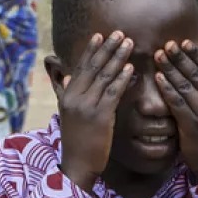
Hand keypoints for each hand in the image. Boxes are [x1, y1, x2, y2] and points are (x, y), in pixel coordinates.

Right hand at [57, 32, 134, 192]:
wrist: (77, 164)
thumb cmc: (76, 140)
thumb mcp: (68, 114)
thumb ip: (67, 94)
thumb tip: (66, 78)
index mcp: (67, 95)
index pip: (80, 67)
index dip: (91, 50)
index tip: (101, 35)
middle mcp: (74, 97)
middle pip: (93, 67)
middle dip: (107, 48)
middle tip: (120, 33)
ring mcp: (86, 106)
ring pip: (104, 76)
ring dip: (117, 58)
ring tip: (128, 44)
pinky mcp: (100, 117)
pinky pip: (112, 93)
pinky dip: (122, 79)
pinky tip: (130, 68)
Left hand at [154, 40, 197, 178]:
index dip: (195, 54)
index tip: (182, 41)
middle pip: (196, 74)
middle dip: (180, 58)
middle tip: (167, 44)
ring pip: (185, 86)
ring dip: (171, 69)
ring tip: (159, 55)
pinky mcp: (192, 124)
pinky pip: (177, 102)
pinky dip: (167, 88)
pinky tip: (158, 78)